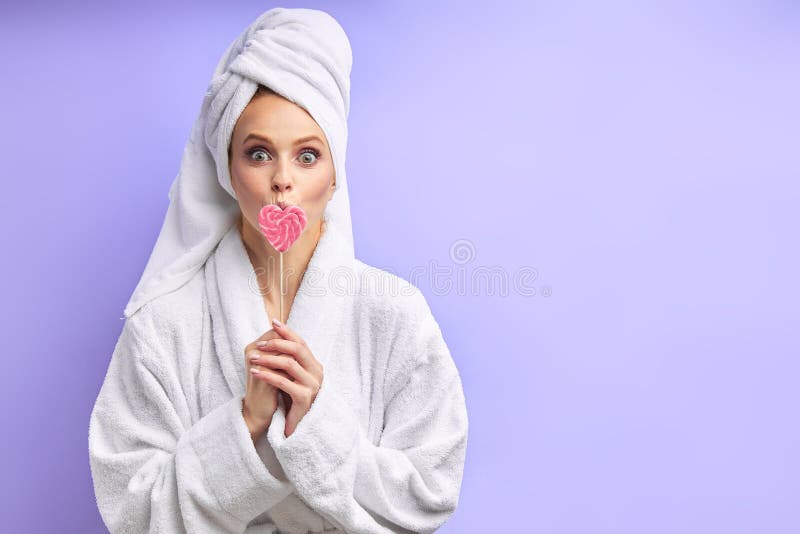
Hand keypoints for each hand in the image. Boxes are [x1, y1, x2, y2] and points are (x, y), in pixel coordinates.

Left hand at [248, 319, 323, 436]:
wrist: (295, 425)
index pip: (302, 342)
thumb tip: (274, 334)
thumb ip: (288, 358)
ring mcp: (313, 386)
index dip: (288, 331)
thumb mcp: (291, 376)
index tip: (273, 322)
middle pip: (298, 349)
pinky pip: (283, 382)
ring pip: (289, 364)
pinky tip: (255, 372)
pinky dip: (267, 375)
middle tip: (259, 344)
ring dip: (268, 359)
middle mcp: (317, 373)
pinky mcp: (304, 399)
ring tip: (253, 358)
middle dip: (277, 343)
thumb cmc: (291, 398)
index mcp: (315, 365)